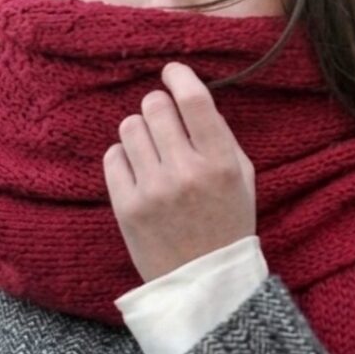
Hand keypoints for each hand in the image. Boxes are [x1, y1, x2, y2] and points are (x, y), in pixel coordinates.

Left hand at [103, 62, 255, 281]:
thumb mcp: (242, 177)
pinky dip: (124, 157)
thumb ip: (221, 136)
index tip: (172, 71)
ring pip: (130, 127)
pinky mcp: (126, 207)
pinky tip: (138, 170)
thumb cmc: (227, 223)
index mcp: (221, 162)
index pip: (195, 101)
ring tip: (152, 150)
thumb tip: (190, 97)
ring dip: (141, 131)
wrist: (203, 282)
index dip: (180, 76)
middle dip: (159, 106)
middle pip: (155, 107)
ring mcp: (153, 190)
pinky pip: (112, 156)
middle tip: (164, 120)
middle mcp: (186, 172)